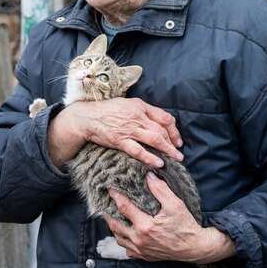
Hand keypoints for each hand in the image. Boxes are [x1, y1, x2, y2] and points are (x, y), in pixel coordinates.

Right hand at [48, 98, 182, 167]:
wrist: (88, 117)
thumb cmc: (108, 110)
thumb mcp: (128, 104)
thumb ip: (143, 111)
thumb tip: (158, 122)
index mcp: (141, 106)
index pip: (165, 117)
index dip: (174, 130)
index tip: (177, 140)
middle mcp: (137, 117)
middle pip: (162, 130)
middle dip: (173, 143)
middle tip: (178, 153)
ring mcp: (129, 129)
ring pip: (154, 139)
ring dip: (167, 150)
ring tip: (175, 159)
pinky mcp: (120, 140)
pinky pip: (138, 150)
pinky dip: (150, 157)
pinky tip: (158, 163)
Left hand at [104, 172, 235, 263]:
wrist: (194, 247)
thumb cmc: (185, 225)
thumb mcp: (175, 204)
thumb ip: (160, 189)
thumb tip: (149, 176)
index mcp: (145, 226)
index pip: (124, 208)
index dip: (116, 196)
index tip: (110, 189)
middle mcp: (139, 240)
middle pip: (115, 225)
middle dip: (108, 213)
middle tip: (105, 203)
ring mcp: (140, 250)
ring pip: (119, 238)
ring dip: (114, 228)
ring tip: (113, 217)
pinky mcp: (144, 256)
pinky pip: (127, 249)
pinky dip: (124, 241)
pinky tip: (126, 233)